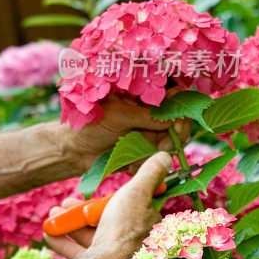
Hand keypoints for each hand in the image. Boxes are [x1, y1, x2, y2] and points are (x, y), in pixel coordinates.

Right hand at [44, 152, 169, 258]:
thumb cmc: (124, 228)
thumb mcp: (137, 192)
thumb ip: (149, 174)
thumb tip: (165, 156)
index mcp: (148, 229)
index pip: (131, 209)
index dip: (109, 200)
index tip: (93, 195)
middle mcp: (134, 247)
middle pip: (105, 222)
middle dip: (80, 211)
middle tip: (65, 202)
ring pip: (89, 237)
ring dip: (68, 223)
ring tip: (53, 214)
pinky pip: (77, 254)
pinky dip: (62, 242)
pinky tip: (48, 233)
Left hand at [63, 94, 191, 170]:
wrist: (76, 150)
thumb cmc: (90, 124)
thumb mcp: (116, 116)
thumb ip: (143, 116)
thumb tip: (172, 119)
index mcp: (141, 94)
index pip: (172, 94)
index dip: (181, 105)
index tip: (177, 120)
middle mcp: (150, 110)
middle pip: (180, 117)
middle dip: (177, 132)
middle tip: (164, 145)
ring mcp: (151, 129)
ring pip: (174, 138)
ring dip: (164, 149)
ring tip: (144, 155)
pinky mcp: (148, 148)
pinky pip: (161, 154)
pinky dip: (151, 160)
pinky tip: (133, 164)